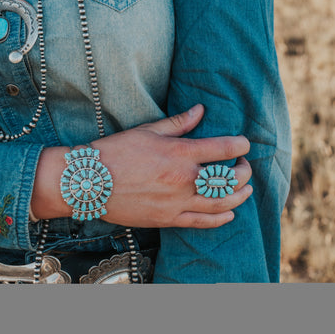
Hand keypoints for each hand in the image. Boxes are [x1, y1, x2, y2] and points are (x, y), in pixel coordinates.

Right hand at [89, 104, 251, 228]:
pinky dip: (221, 218)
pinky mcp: (169, 219)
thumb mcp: (148, 130)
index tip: (244, 143)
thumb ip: (179, 123)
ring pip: (222, 204)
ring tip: (244, 188)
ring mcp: (177, 202)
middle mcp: (184, 179)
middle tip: (243, 165)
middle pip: (229, 179)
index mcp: (180, 153)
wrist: (90, 181)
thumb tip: (200, 110)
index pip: (224, 149)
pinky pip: (203, 222)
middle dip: (243, 171)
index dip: (241, 145)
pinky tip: (229, 213)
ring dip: (239, 195)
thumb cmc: (117, 151)